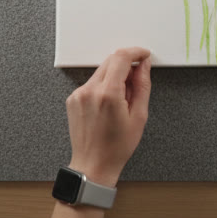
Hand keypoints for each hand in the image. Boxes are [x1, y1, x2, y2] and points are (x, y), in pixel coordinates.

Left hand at [65, 47, 151, 186]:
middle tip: (136, 82)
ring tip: (121, 101)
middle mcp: (90, 90)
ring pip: (101, 71)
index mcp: (108, 94)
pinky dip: (103, 86)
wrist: (93, 165)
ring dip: (114, 76)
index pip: (121, 57)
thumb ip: (142, 85)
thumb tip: (143, 66)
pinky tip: (108, 106)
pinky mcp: (73, 98)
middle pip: (110, 61)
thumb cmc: (117, 147)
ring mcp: (79, 94)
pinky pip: (91, 83)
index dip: (135, 52)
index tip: (143, 55)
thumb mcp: (139, 116)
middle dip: (126, 65)